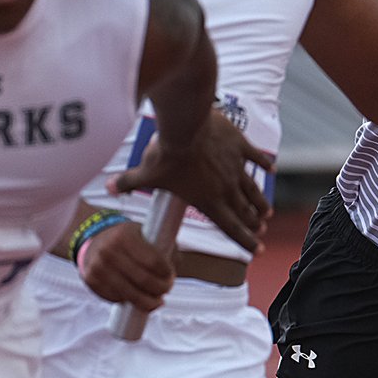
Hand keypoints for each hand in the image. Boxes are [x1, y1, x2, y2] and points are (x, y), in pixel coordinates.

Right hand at [77, 221, 173, 312]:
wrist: (96, 238)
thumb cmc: (131, 238)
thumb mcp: (146, 233)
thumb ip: (163, 247)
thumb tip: (173, 271)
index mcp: (125, 236)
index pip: (152, 261)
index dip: (166, 273)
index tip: (171, 276)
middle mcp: (108, 251)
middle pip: (142, 280)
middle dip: (160, 289)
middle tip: (167, 289)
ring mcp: (97, 268)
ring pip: (129, 294)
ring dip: (147, 302)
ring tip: (157, 301)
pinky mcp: (91, 281)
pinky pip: (115, 298)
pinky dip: (129, 302)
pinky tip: (138, 299)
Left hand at [108, 110, 273, 253]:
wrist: (185, 126)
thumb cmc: (165, 153)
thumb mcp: (145, 172)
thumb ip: (127, 182)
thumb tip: (106, 188)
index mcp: (207, 200)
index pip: (230, 227)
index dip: (245, 241)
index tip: (257, 251)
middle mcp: (226, 187)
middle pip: (245, 211)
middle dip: (254, 223)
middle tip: (260, 229)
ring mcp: (236, 167)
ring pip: (253, 189)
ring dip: (260, 201)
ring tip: (267, 211)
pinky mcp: (241, 147)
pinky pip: (256, 159)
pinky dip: (264, 166)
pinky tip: (271, 171)